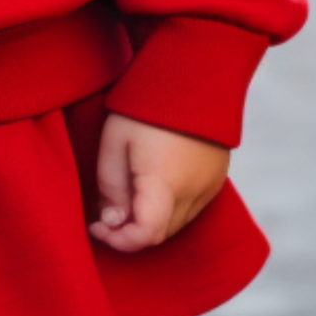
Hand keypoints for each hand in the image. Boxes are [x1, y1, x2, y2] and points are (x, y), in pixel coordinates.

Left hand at [89, 111, 229, 252]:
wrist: (192, 75)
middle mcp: (193, 192)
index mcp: (165, 183)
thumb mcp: (115, 141)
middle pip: (160, 234)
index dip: (119, 241)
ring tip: (128, 194)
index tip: (97, 226)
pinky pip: (191, 208)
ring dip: (151, 221)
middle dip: (131, 231)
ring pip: (177, 224)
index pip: (145, 236)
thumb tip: (112, 220)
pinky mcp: (217, 179)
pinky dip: (169, 209)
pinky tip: (153, 185)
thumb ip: (111, 186)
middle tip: (106, 212)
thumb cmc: (145, 106)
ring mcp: (210, 186)